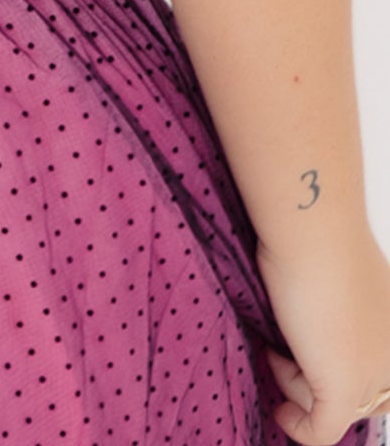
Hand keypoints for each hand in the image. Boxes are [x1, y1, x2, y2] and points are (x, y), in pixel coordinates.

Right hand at [259, 232, 389, 442]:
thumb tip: (314, 323)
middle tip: (285, 356)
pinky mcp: (345, 388)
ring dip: (298, 389)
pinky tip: (280, 411)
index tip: (306, 364)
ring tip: (274, 351)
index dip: (344, 372)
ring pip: (337, 410)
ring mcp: (374, 373)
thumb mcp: (340, 277)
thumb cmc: (316, 238)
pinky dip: (298, 427)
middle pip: (362, 396)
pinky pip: (322, 431)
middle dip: (320, 383)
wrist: (311, 228)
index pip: (382, 375)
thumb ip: (343, 311)